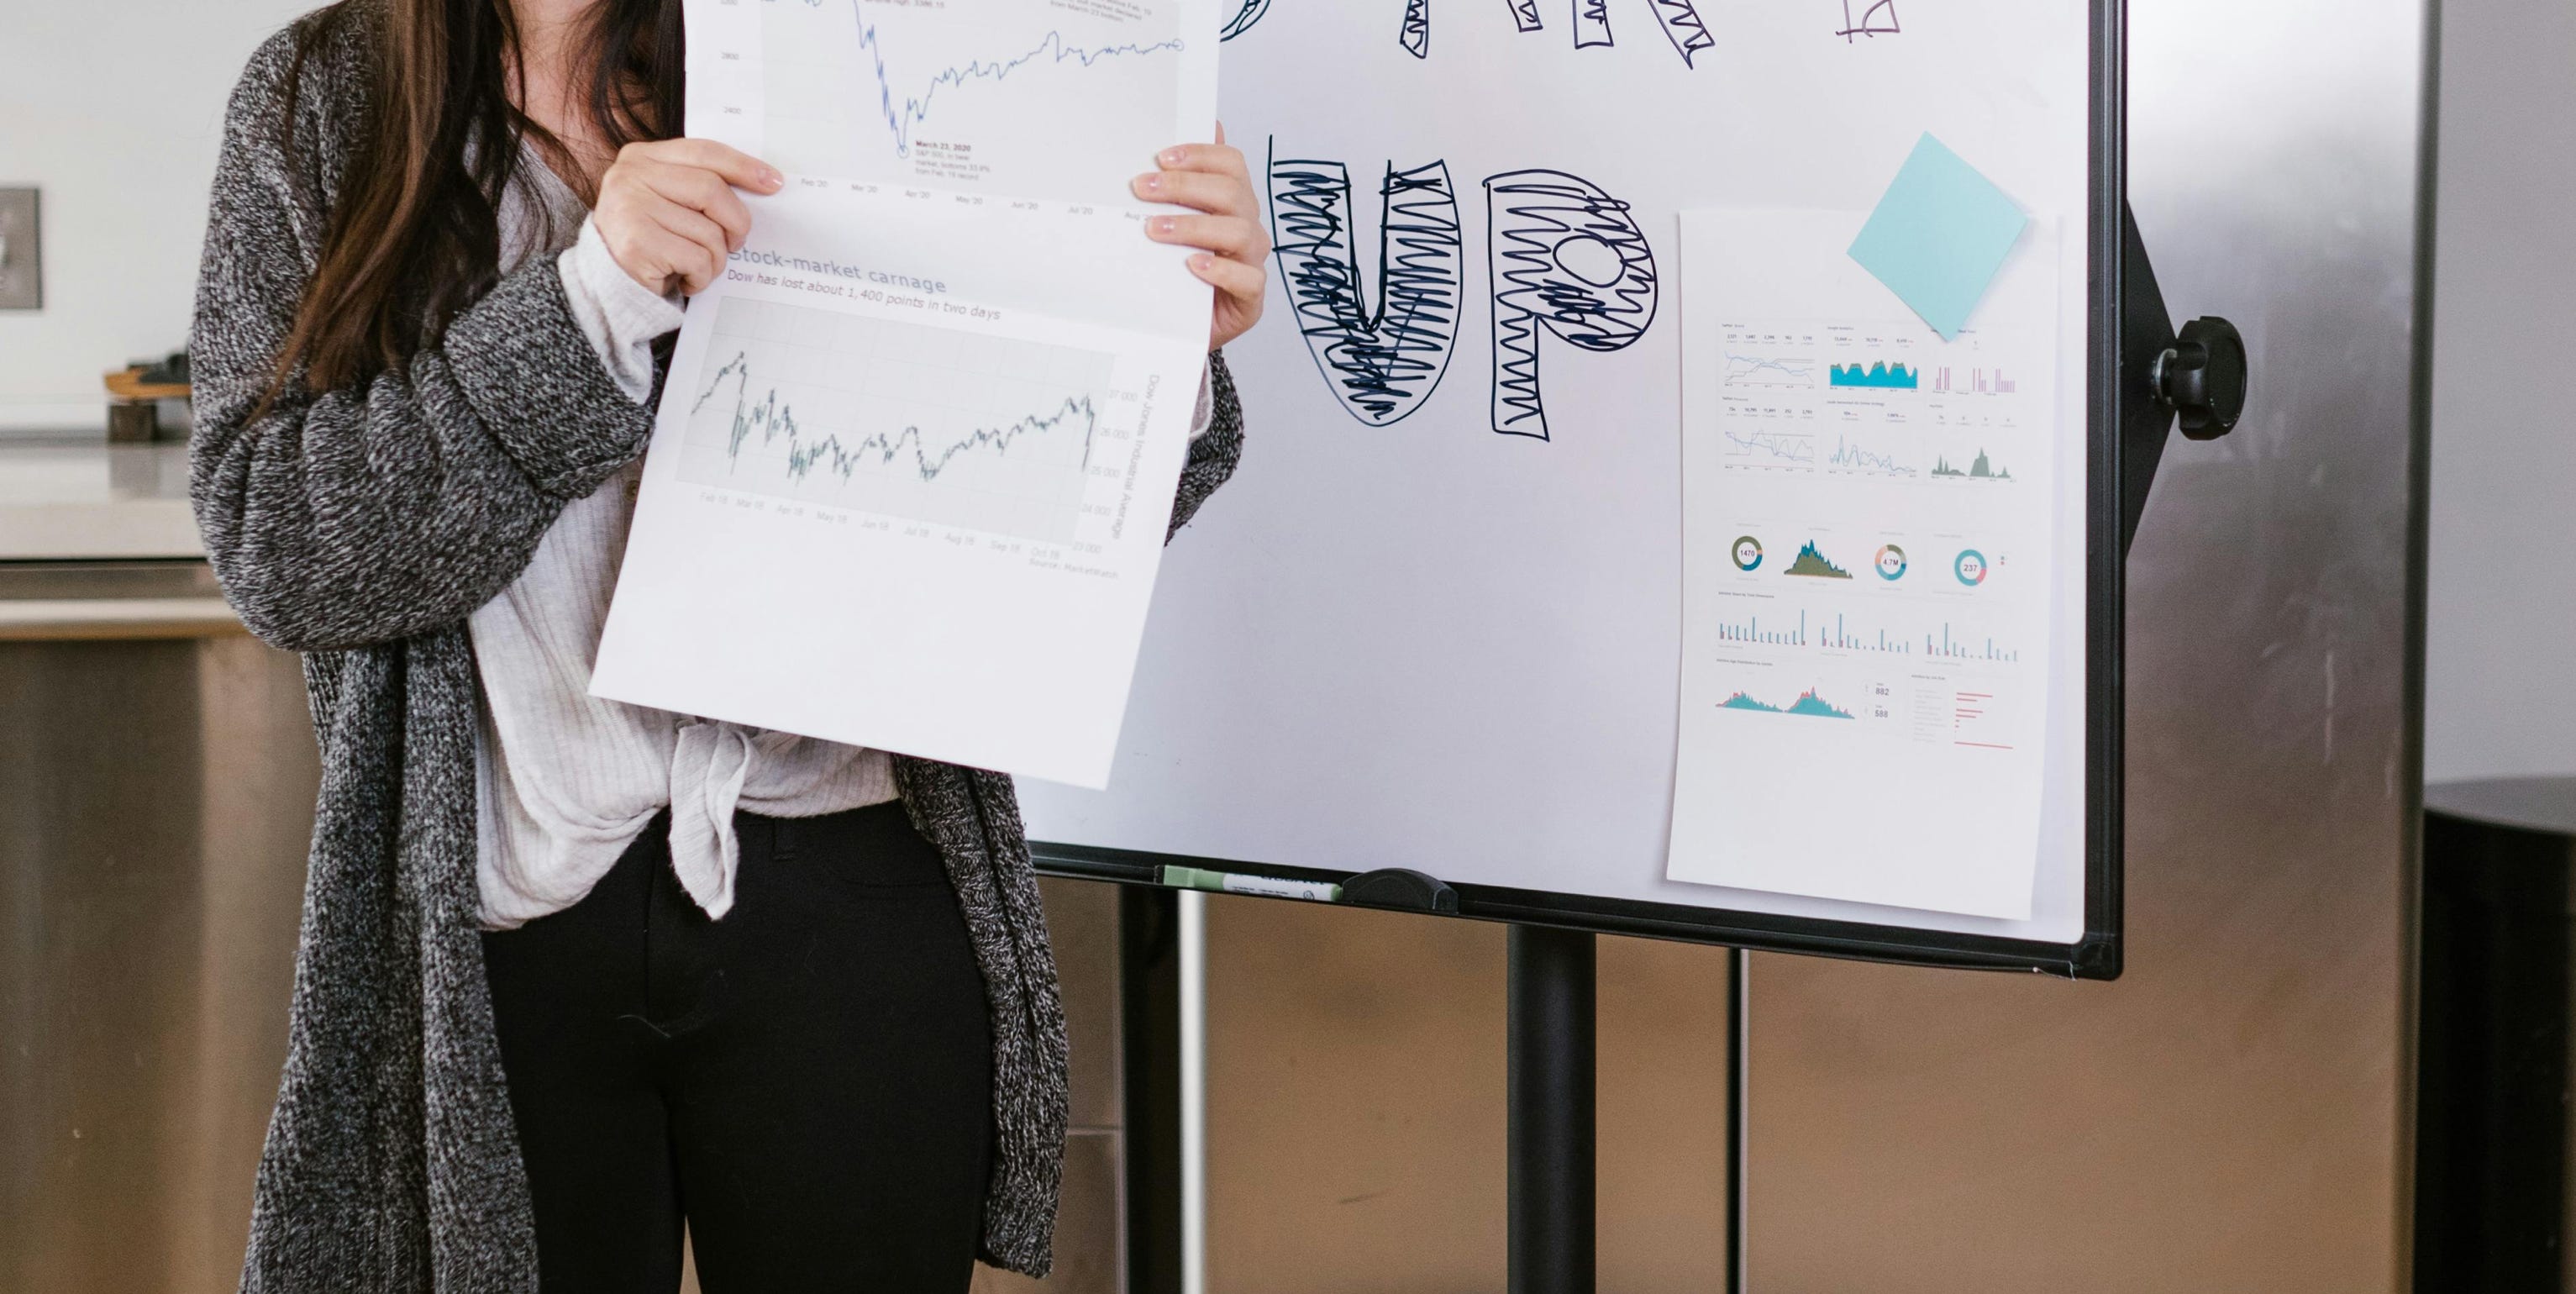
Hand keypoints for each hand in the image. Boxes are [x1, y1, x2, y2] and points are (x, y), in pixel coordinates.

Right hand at [594, 139, 784, 296]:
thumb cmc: (647, 239)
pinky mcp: (637, 243)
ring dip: (716, 259)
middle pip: (712, 190)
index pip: (704, 152)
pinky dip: (701, 276)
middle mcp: (631, 176)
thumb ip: (697, 184)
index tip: (774, 182)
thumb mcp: (665, 199)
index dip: (743, 167)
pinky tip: (686, 280)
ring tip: (699, 267)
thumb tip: (761, 184)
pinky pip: (697, 259)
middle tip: (736, 243)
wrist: (603, 282)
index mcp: (641, 156)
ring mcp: (631, 208)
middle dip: (736, 222)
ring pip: (708, 231)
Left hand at [1135, 123, 1268, 350]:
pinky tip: (1193, 265)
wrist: (1181, 325)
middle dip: (1183, 187)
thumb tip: (1194, 133)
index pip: (1231, 164)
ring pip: (1238, 231)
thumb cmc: (1177, 270)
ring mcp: (1251, 261)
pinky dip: (1220, 270)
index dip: (1200, 155)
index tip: (1161, 158)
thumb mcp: (1170, 223)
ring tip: (1154, 229)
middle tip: (1142, 189)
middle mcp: (1247, 226)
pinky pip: (1248, 279)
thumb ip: (1179, 184)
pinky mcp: (1251, 297)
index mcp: (1233, 202)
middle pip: (1231, 192)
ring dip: (1192, 226)